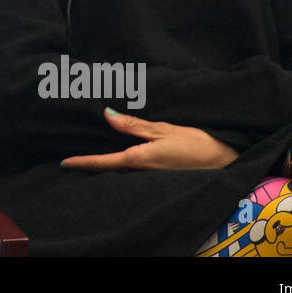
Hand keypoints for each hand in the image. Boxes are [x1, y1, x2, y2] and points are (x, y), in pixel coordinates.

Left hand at [59, 108, 239, 171]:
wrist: (226, 161)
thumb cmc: (197, 143)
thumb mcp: (164, 130)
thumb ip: (134, 125)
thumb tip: (107, 115)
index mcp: (140, 159)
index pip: (104, 162)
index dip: (83, 162)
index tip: (65, 163)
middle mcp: (143, 172)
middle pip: (110, 170)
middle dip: (90, 166)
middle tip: (70, 161)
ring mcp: (152, 177)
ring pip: (121, 172)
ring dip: (105, 166)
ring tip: (87, 159)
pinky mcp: (160, 176)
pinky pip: (134, 172)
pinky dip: (121, 166)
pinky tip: (117, 161)